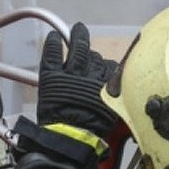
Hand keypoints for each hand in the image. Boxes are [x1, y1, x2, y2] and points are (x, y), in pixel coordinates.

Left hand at [37, 22, 118, 137]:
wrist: (72, 138)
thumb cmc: (92, 133)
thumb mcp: (111, 116)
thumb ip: (114, 102)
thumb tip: (116, 98)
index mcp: (106, 86)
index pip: (111, 68)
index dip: (106, 67)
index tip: (103, 68)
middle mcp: (91, 76)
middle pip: (95, 58)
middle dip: (92, 54)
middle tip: (90, 46)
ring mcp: (71, 74)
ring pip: (78, 50)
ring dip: (78, 38)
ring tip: (77, 29)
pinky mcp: (52, 76)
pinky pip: (54, 55)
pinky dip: (54, 44)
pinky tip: (54, 37)